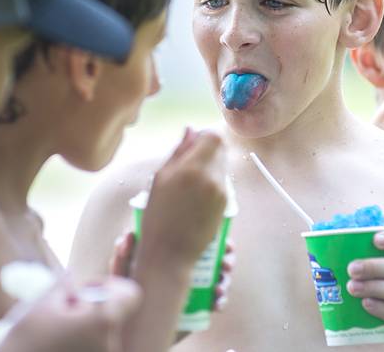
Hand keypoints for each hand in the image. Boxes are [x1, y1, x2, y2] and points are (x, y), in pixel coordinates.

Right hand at [0, 275, 139, 351]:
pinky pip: (90, 348)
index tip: (82, 290)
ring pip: (99, 333)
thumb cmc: (24, 340)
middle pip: (110, 314)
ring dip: (79, 327)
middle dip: (87, 308)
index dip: (109, 286)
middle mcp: (111, 344)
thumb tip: (75, 278)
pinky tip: (52, 347)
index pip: (131, 294)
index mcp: (103, 321)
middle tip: (57, 311)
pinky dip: (76, 344)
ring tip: (50, 333)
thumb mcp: (43, 302)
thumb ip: (67, 285)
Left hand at [110, 231, 234, 312]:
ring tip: (220, 287)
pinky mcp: (199, 307)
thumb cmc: (128, 297)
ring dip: (226, 280)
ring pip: (220, 279)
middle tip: (226, 264)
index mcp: (176, 254)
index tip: (225, 242)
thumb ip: (122, 258)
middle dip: (227, 259)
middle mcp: (190, 268)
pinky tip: (217, 303)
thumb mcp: (123, 277)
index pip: (200, 240)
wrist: (135, 330)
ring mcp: (196, 287)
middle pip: (216, 258)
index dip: (217, 239)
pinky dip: (220, 301)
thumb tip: (128, 234)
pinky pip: (215, 302)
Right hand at [139, 128, 227, 266]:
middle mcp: (212, 179)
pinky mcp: (226, 205)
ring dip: (210, 167)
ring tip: (190, 183)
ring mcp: (222, 193)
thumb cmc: (158, 216)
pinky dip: (212, 183)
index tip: (194, 144)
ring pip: (222, 166)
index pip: (213, 137)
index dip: (204, 137)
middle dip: (207, 152)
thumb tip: (190, 130)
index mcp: (193, 169)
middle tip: (189, 164)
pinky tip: (196, 195)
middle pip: (221, 150)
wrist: (169, 252)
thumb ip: (178, 151)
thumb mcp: (160, 179)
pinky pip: (223, 183)